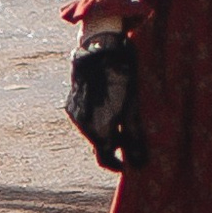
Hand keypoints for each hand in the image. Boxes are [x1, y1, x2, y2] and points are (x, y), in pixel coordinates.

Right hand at [66, 23, 147, 172]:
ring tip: (122, 115)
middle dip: (114, 143)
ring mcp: (75, 112)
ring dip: (105, 128)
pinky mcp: (72, 100)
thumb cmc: (121, 77)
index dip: (117, 164)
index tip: (127, 164)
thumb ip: (135, 138)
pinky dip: (97, 117)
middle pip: (99, 143)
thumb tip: (139, 163)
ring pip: (91, 129)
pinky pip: (85, 117)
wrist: (99, 48)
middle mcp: (83, 125)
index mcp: (98, 130)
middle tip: (130, 137)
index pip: (105, 159)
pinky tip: (109, 102)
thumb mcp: (133, 108)